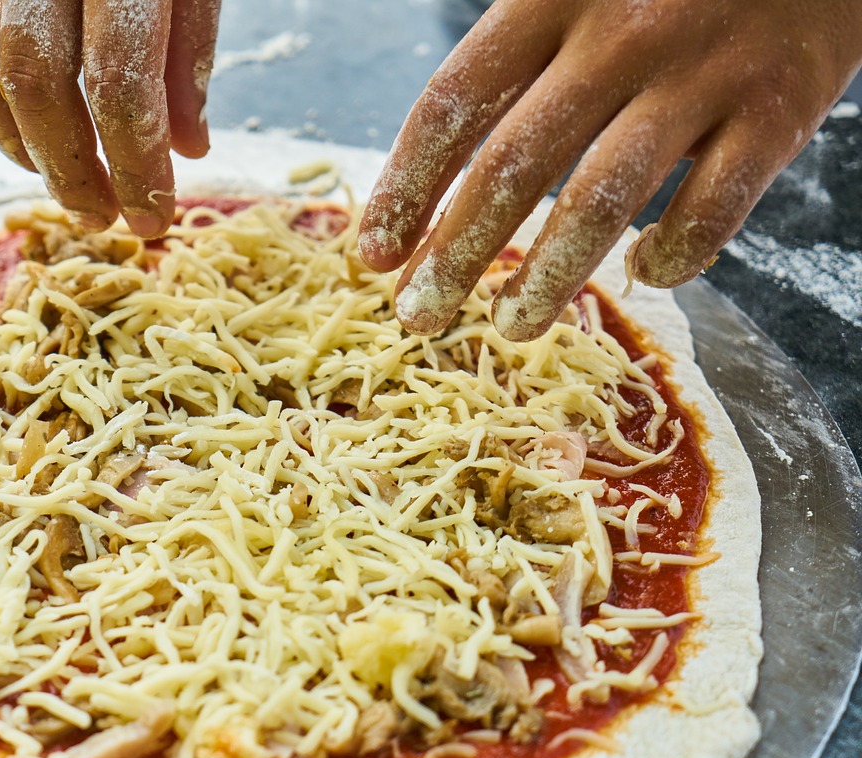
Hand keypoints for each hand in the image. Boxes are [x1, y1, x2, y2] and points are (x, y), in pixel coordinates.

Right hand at [0, 0, 221, 236]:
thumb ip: (189, 48)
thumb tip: (184, 149)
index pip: (120, 79)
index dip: (134, 162)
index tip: (152, 215)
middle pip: (36, 78)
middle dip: (69, 166)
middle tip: (101, 216)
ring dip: (13, 139)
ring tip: (58, 179)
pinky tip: (12, 122)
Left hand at [359, 0, 861, 340]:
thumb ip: (519, 50)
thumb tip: (442, 157)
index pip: (454, 106)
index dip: (405, 189)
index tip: (375, 256)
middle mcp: (620, 35)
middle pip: (512, 167)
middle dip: (456, 255)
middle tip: (419, 315)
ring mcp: (703, 75)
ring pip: (601, 203)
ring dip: (547, 279)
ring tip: (511, 327)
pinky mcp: (778, 111)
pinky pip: (711, 212)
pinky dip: (672, 258)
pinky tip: (645, 273)